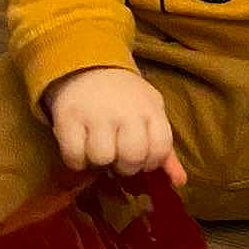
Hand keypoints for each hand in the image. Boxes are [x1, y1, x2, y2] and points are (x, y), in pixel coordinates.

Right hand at [43, 66, 186, 186]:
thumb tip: (180, 182)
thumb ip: (164, 149)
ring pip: (102, 158)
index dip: (150, 162)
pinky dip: (76, 160)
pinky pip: (74, 156)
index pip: (160, 149)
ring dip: (98, 162)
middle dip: (125, 165)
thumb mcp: (150, 113)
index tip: (140, 157)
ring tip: (97, 148)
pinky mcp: (68, 117)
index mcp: (150, 109)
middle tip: (117, 155)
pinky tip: (80, 147)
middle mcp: (126, 110)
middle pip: (132, 157)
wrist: (88, 65)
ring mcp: (96, 112)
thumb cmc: (125, 97)